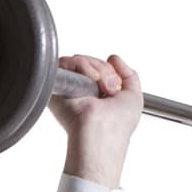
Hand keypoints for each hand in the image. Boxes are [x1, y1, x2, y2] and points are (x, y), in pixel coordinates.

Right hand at [49, 54, 142, 188]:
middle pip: (92, 61)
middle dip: (105, 71)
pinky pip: (66, 62)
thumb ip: (129, 75)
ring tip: (100, 88)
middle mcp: (83, 90)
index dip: (111, 71)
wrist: (101, 133)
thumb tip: (114, 58)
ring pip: (81, 60)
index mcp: (98, 94)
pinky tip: (88, 83)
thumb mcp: (134, 97)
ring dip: (96, 69)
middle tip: (109, 90)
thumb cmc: (117, 126)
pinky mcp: (57, 84)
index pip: (101, 68)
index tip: (116, 87)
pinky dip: (82, 66)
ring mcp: (70, 87)